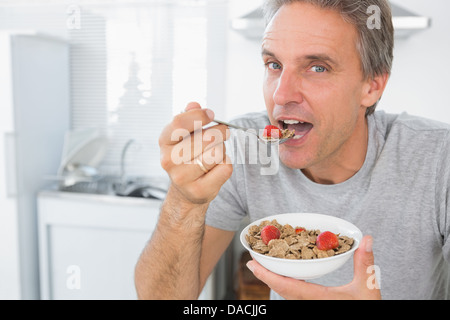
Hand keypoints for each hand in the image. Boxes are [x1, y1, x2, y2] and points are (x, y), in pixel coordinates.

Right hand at [159, 102, 232, 205]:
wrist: (186, 189)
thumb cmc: (187, 156)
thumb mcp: (184, 135)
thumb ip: (189, 117)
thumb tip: (194, 104)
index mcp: (164, 142)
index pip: (180, 123)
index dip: (199, 116)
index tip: (211, 114)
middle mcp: (168, 160)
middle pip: (206, 138)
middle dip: (220, 132)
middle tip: (223, 132)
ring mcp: (182, 178)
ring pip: (217, 153)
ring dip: (222, 149)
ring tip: (215, 152)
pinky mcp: (199, 190)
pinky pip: (225, 168)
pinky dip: (226, 164)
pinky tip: (217, 166)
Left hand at [246, 235, 380, 299]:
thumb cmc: (367, 309)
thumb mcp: (368, 288)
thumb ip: (365, 264)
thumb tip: (367, 239)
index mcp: (317, 298)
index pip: (285, 286)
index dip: (266, 275)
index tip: (252, 264)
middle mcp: (309, 303)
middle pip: (280, 289)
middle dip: (265, 275)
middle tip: (252, 261)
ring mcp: (310, 305)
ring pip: (286, 293)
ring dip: (273, 280)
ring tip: (263, 266)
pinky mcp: (314, 304)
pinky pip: (294, 295)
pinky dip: (284, 284)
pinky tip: (284, 276)